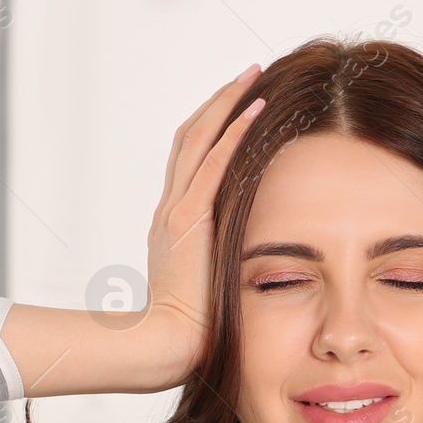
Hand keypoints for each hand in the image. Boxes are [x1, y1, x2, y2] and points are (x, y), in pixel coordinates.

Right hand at [142, 63, 266, 386]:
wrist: (167, 346)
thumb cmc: (193, 331)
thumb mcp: (209, 289)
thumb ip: (222, 269)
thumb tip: (250, 270)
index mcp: (175, 225)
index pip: (192, 163)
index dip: (213, 130)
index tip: (239, 109)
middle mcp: (172, 210)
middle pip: (190, 139)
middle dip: (218, 104)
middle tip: (246, 76)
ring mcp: (177, 212)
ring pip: (199, 139)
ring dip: (227, 105)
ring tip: (252, 77)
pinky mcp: (189, 221)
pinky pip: (214, 164)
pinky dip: (234, 133)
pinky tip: (256, 108)